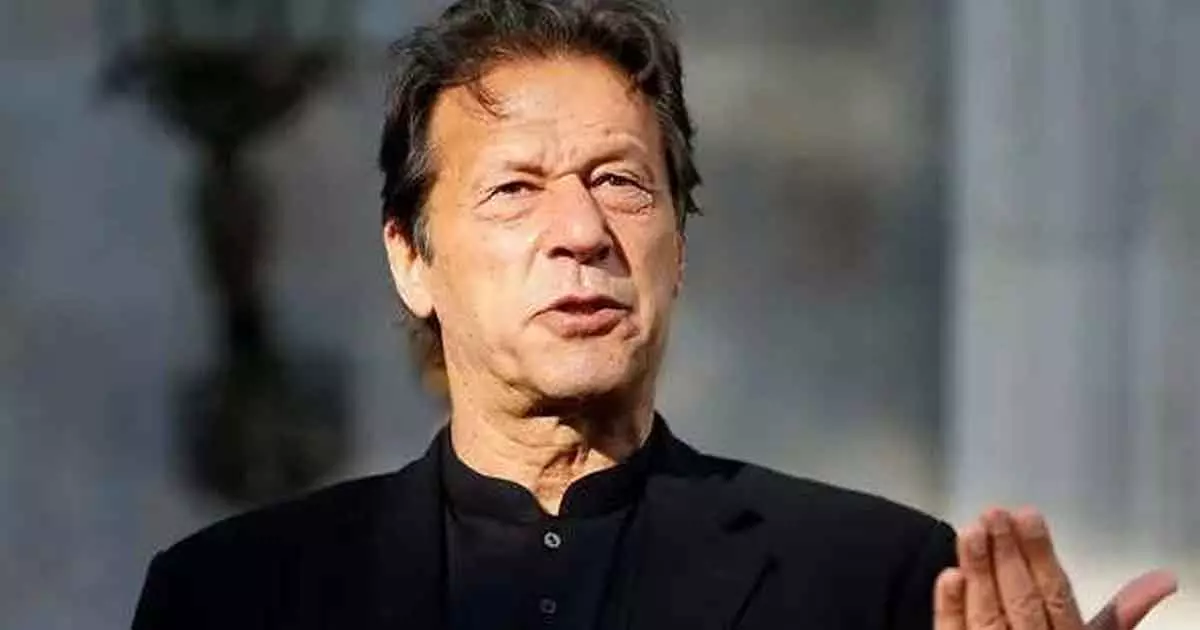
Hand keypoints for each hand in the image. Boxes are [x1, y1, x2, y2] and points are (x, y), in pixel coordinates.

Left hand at [934, 508, 1177, 629]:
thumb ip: (1120, 616)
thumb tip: (1163, 579)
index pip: (1056, 597)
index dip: (1041, 555)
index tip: (1027, 515)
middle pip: (1021, 603)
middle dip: (1007, 556)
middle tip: (993, 514)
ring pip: (987, 617)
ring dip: (978, 573)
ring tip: (970, 532)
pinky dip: (951, 609)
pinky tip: (949, 577)